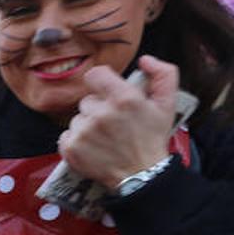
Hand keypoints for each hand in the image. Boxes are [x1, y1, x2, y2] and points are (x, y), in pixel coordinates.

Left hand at [58, 56, 177, 189]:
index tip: (105, 91)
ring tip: (105, 138)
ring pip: (77, 119)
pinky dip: (77, 141)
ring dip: (88, 126)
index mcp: (123, 99)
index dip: (100, 81)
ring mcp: (84, 132)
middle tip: (113, 123)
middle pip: (87, 100)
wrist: (142, 174)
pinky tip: (93, 147)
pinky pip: (66, 135)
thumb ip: (163, 74)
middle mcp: (101, 114)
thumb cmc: (152, 138)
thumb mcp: (167, 103)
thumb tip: (145, 59)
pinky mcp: (71, 148)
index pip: (95, 75)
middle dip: (98, 109)